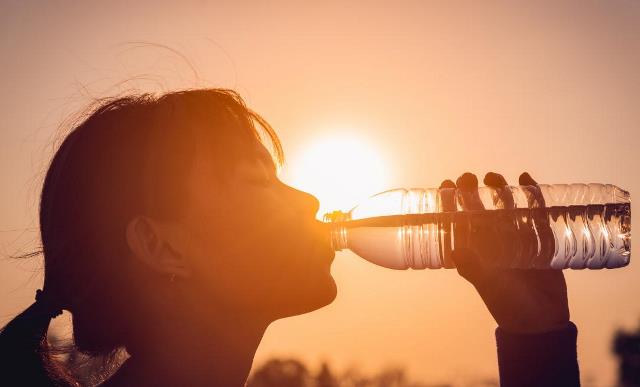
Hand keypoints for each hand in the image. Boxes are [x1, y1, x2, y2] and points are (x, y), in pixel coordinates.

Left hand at [441, 172, 569, 333]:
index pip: (457, 221)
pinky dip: (531, 194)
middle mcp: (492, 241)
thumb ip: (474, 269)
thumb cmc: (508, 305)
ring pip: (504, 206)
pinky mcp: (539, 237)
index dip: (449, 202)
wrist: (541, 320)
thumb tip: (456, 251)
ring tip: (493, 177)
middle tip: (468, 177)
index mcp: (474, 250)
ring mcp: (515, 237)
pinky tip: (526, 179)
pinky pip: (534, 211)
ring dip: (499, 189)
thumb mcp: (489, 285)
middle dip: (472, 191)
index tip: (445, 185)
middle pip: (479, 208)